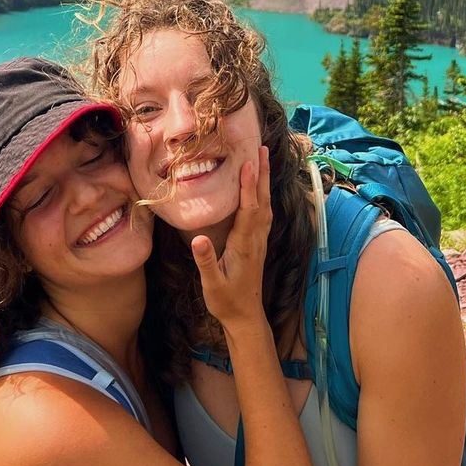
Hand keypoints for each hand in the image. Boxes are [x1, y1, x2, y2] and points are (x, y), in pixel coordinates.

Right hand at [192, 146, 271, 328]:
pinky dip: (263, 195)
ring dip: (265, 182)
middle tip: (263, 149)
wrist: (246, 317)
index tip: (248, 163)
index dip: (248, 186)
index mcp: (244, 244)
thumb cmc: (226, 301)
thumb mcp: (212, 284)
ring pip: (265, 205)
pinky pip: (264, 213)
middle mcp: (255, 239)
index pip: (248, 209)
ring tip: (264, 160)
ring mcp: (259, 240)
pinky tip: (261, 190)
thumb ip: (207, 261)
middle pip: (262, 201)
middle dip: (262, 174)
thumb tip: (199, 239)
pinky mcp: (257, 244)